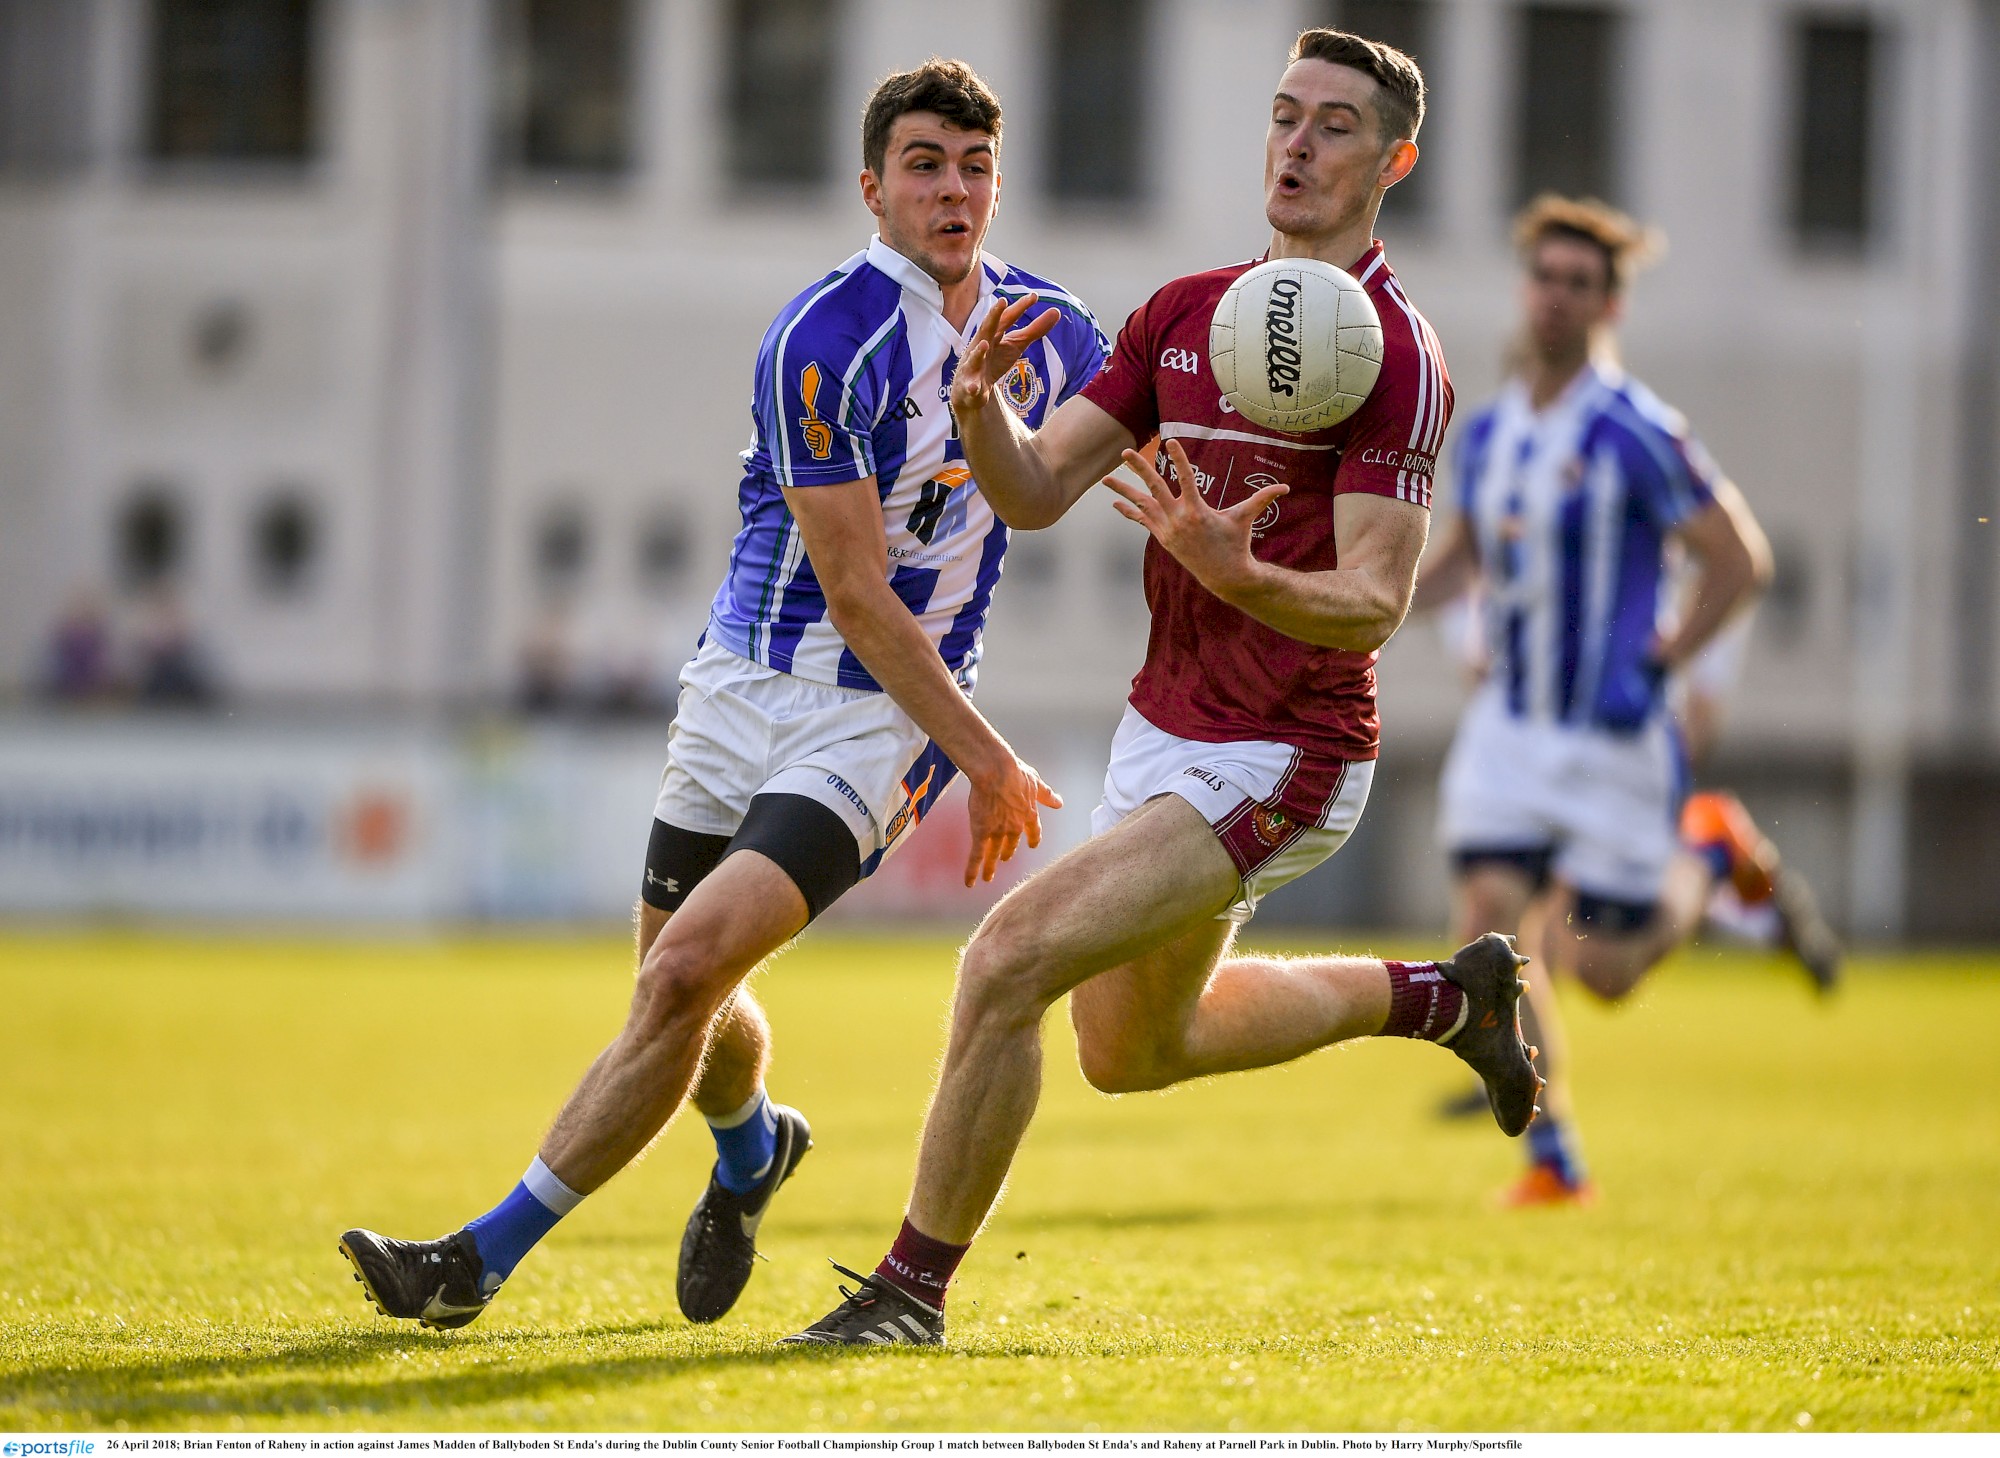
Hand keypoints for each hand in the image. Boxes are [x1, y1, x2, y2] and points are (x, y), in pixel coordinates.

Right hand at [950, 293, 1061, 420]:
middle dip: (993, 316)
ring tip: (984, 344)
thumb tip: (1056, 311)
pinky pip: (971, 386)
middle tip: (1002, 302)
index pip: (1007, 318)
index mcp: (994, 334)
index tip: (1034, 296)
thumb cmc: (995, 360)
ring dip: (978, 351)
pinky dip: (972, 387)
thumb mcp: (1016, 344)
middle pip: (987, 329)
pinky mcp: (969, 385)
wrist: (972, 389)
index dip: (1019, 307)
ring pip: (974, 357)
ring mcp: (973, 365)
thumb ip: (1034, 329)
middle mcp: (981, 345)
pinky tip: (976, 388)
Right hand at [962, 750, 1063, 886]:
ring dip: (990, 866)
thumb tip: (1059, 802)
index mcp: (1029, 814)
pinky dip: (972, 871)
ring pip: (994, 853)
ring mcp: (997, 832)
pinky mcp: (981, 833)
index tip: (1032, 845)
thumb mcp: (1036, 782)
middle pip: (1011, 845)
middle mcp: (1015, 827)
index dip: (1032, 839)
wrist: (996, 772)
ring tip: (988, 877)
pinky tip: (970, 883)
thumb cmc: (1015, 772)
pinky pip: (976, 856)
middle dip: (1008, 853)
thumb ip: (1046, 795)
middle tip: (1004, 860)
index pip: (1033, 831)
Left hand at [1104, 439, 1287, 598]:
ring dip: (1124, 490)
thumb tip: (1285, 488)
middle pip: (1154, 488)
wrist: (1224, 577)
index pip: (1186, 478)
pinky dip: (1130, 512)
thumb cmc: (1237, 545)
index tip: (1168, 442)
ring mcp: (1168, 529)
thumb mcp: (1246, 519)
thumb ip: (1262, 499)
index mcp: (1198, 510)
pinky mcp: (1163, 538)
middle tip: (1124, 453)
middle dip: (1139, 468)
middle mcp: (1178, 519)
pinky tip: (1116, 503)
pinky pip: (1143, 521)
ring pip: (1142, 504)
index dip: (1179, 459)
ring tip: (1106, 478)